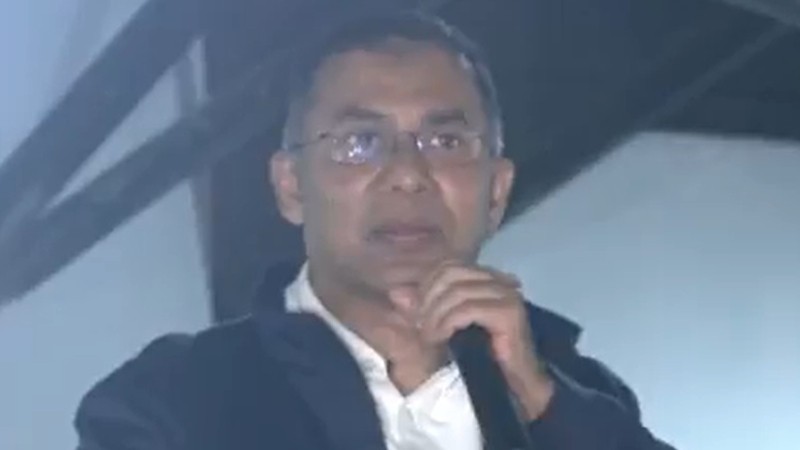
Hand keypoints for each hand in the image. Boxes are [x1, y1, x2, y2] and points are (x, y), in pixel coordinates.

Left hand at [390, 261, 553, 419]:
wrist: (513, 384)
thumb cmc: (479, 357)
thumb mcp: (442, 329)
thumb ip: (421, 309)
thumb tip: (396, 293)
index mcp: (485, 279)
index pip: (447, 266)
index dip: (426, 286)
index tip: (416, 314)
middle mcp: (498, 280)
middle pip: (450, 274)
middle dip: (428, 300)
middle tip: (420, 327)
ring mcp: (506, 294)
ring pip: (457, 292)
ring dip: (436, 315)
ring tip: (429, 336)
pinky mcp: (509, 312)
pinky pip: (467, 309)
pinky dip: (448, 323)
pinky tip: (441, 338)